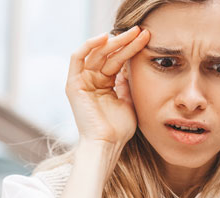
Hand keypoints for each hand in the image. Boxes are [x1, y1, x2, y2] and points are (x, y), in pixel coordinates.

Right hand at [65, 26, 149, 146]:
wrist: (107, 143)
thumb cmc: (119, 129)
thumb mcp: (129, 100)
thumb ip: (127, 82)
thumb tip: (131, 64)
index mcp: (104, 84)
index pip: (117, 60)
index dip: (131, 48)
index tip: (147, 38)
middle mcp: (91, 80)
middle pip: (108, 54)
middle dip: (125, 41)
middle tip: (141, 31)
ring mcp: (82, 81)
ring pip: (96, 53)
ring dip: (113, 41)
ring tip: (130, 33)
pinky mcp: (73, 84)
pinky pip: (77, 58)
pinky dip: (88, 45)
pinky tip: (105, 38)